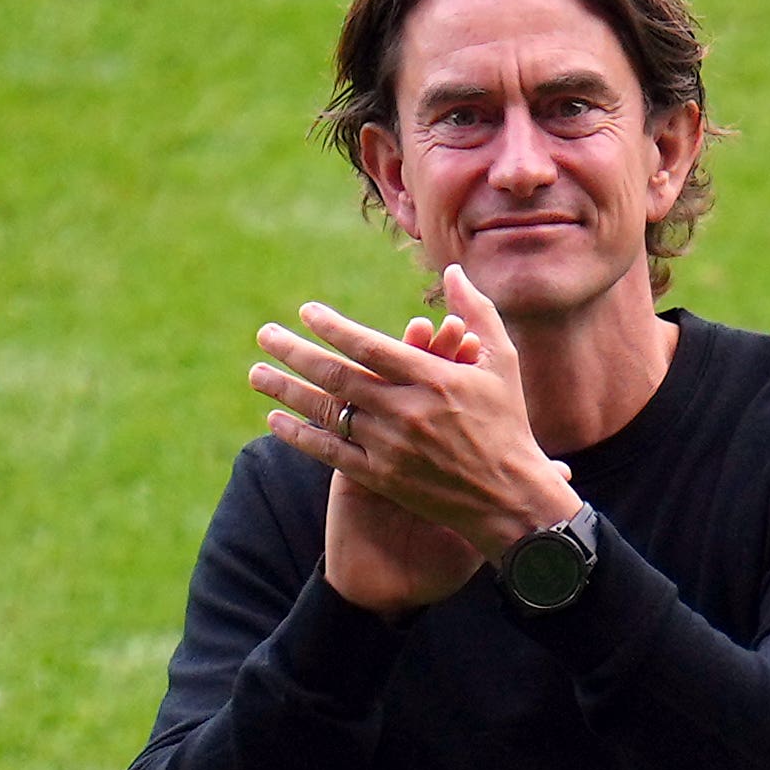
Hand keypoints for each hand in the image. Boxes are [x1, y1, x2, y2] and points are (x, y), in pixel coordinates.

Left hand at [253, 267, 577, 601]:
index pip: (370, 347)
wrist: (512, 499)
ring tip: (257, 372)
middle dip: (294, 353)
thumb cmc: (509, 424)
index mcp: (436, 380)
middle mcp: (408, 412)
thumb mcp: (502, 364)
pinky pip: (331, 453)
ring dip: (286, 390)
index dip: (333, 327)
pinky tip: (276, 419)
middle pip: (337, 377)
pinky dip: (300, 435)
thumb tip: (451, 269)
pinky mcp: (384, 479)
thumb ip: (476, 314)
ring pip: (328, 413)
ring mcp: (393, 448)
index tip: (306, 312)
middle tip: (265, 334)